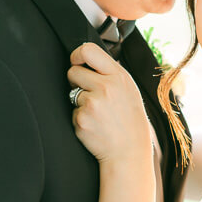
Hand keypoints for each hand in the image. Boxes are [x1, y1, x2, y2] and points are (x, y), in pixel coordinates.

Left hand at [68, 42, 150, 164]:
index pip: (88, 50)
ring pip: (71, 92)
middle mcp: (106, 87)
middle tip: (90, 93)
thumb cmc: (129, 120)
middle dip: (76, 81)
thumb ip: (111, 73)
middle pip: (73, 71)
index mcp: (118, 76)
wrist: (129, 151)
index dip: (77, 55)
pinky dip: (80, 117)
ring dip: (80, 101)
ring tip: (98, 113)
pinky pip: (72, 111)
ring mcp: (92, 103)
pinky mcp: (81, 119)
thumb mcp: (129, 90)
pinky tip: (95, 124)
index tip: (76, 62)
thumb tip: (89, 60)